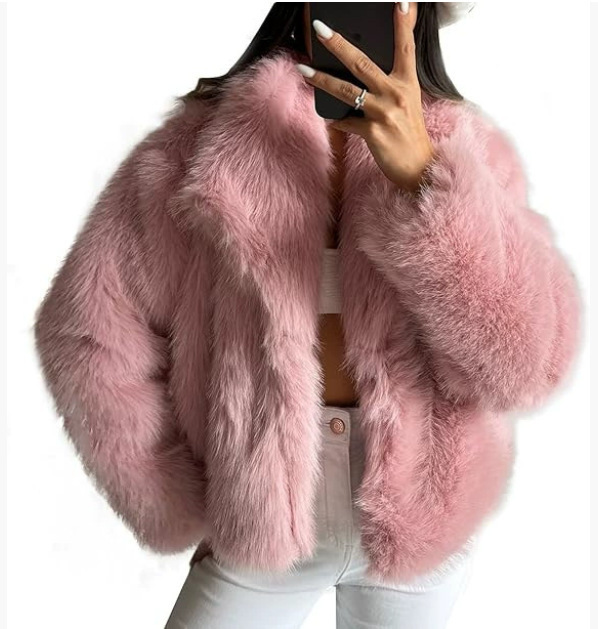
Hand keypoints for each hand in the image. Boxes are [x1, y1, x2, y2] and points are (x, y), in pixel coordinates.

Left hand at [295, 3, 434, 192]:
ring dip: (321, 79)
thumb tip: (365, 69)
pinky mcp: (373, 132)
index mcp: (407, 82)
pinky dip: (337, 120)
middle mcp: (396, 94)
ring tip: (303, 70)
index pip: (405, 46)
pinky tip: (331, 119)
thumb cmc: (409, 134)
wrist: (417, 167)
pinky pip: (346, 122)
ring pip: (346, 90)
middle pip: (362, 62)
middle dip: (338, 44)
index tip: (400, 2)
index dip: (403, 23)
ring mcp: (384, 113)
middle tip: (320, 29)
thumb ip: (391, 82)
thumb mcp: (408, 101)